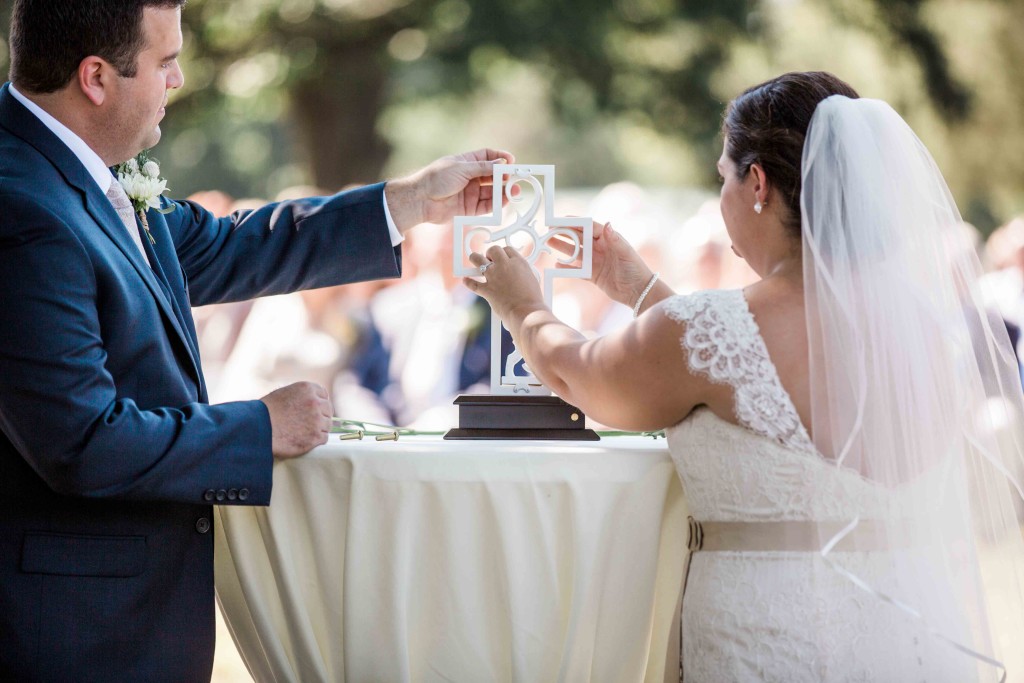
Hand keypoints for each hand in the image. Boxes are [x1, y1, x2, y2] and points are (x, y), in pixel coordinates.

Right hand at [260, 382, 331, 457]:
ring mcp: (317, 420)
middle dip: (320, 416)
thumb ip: (300, 397)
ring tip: (303, 432)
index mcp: (307, 388)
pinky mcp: (315, 436)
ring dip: (318, 429)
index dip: (318, 403)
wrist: (257, 428)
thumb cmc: (265, 412)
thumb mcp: (284, 394)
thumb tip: (310, 403)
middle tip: (308, 423)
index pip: (323, 395)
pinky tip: (305, 440)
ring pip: (327, 425)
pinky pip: (324, 438)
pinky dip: (316, 441)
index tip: (312, 410)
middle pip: (328, 410)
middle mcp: (315, 402)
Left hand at [384, 148, 514, 232]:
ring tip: (514, 191)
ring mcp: (470, 192)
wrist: (420, 200)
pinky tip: (504, 201)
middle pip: (492, 175)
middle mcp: (470, 177)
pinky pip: (486, 205)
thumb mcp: (461, 168)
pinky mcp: (469, 208)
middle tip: (515, 178)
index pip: (488, 157)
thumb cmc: (436, 179)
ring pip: (491, 191)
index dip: (500, 158)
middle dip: (505, 176)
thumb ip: (483, 168)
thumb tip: (502, 162)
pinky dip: (496, 204)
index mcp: (466, 162)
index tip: (512, 161)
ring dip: (503, 191)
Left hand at [463, 244, 545, 322]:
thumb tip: (516, 274)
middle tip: (490, 259)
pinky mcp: (487, 289)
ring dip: (475, 258)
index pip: (508, 249)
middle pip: (493, 250)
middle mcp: (505, 266)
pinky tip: (465, 280)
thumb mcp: (532, 280)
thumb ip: (522, 273)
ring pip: (478, 259)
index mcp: (519, 263)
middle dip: (490, 253)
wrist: (527, 312)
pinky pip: (473, 284)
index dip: (504, 253)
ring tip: (475, 259)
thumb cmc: (533, 300)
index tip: (502, 257)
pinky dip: (468, 282)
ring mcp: (494, 277)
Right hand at [549, 220, 654, 307]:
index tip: (559, 220)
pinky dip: (567, 269)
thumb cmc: (636, 270)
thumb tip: (607, 223)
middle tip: (548, 230)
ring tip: (548, 243)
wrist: (639, 292)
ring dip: (562, 247)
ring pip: (575, 252)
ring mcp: (596, 261)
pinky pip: (577, 270)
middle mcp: (600, 248)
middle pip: (578, 238)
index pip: (587, 227)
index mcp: (608, 238)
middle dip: (563, 233)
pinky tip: (556, 266)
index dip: (573, 222)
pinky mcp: (593, 275)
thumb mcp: (626, 253)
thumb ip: (615, 239)